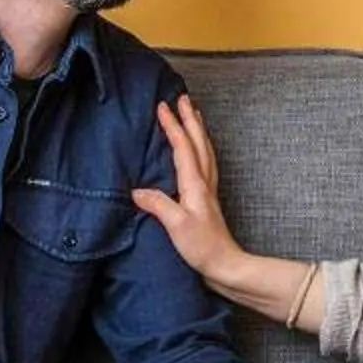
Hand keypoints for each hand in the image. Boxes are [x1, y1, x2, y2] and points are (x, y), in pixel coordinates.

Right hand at [132, 97, 242, 283]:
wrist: (225, 265)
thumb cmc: (202, 247)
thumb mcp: (176, 226)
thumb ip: (158, 205)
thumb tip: (136, 190)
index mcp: (195, 184)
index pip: (183, 147)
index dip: (172, 126)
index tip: (163, 106)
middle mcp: (204, 182)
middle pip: (198, 142)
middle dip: (189, 119)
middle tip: (182, 98)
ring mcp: (208, 189)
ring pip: (205, 150)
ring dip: (197, 130)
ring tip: (192, 114)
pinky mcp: (208, 199)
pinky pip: (205, 162)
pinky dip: (200, 147)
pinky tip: (196, 150)